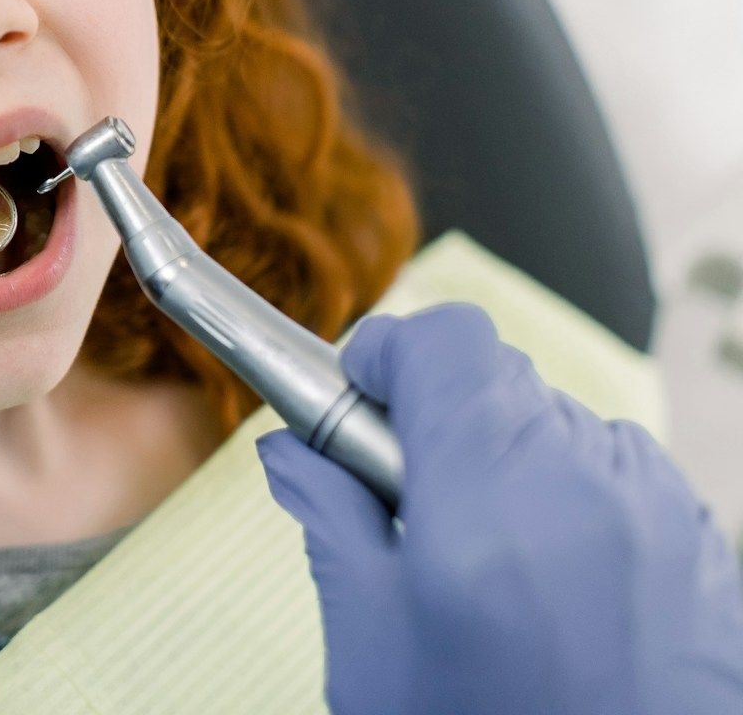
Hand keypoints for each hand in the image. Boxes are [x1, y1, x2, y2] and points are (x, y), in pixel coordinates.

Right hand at [258, 303, 742, 714]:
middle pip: (498, 378)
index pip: (445, 342)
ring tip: (491, 564)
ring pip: (561, 423)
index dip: (390, 356)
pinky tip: (554, 587)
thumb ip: (330, 524)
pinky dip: (573, 500)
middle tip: (411, 504)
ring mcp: (661, 513)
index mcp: (485, 502)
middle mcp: (585, 487)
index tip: (360, 400)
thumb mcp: (374, 650)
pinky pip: (621, 475)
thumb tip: (290, 451)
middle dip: (440, 418)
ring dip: (510, 460)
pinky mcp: (704, 544)